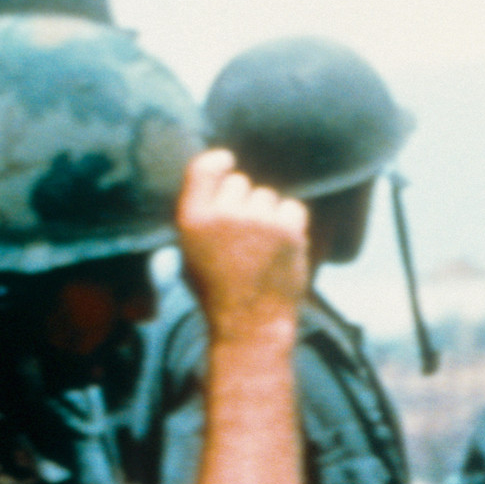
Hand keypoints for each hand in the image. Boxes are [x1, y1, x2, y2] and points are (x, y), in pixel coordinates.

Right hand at [176, 148, 309, 339]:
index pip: (203, 168)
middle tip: (246, 233)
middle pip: (241, 182)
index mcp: (192, 219)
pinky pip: (293, 207)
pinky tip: (283, 244)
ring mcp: (256, 221)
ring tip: (263, 246)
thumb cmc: (218, 290)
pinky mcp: (286, 231)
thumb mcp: (191, 252)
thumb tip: (218, 179)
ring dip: (269, 214)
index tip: (227, 160)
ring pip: (268, 196)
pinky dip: (291, 222)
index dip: (218, 161)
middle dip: (245, 201)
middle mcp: (223, 215)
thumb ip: (201, 215)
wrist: (249, 323)